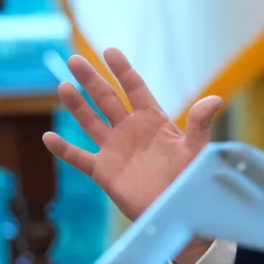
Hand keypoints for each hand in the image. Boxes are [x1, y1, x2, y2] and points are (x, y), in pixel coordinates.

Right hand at [42, 48, 221, 263]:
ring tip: (63, 85)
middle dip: (92, 80)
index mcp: (153, 120)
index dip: (123, 71)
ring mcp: (115, 149)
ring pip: (90, 122)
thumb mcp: (196, 149)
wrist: (178, 211)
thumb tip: (215, 99)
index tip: (110, 51)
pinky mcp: (104, 171)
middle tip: (76, 59)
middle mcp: (131, 130)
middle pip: (107, 99)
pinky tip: (48, 137)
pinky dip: (64, 149)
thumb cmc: (191, 179)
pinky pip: (80, 158)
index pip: (135, 89)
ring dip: (76, 105)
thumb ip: (200, 124)